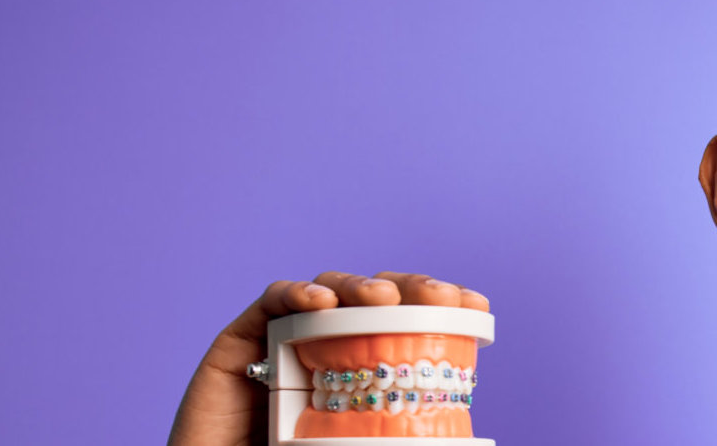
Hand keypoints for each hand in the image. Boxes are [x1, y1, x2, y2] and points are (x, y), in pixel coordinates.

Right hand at [167, 271, 490, 445]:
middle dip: (410, 288)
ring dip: (361, 286)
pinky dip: (297, 292)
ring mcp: (283, 344)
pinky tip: (320, 300)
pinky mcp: (240, 343)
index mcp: (361, 380)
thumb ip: (392, 439)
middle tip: (439, 297)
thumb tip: (462, 445)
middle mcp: (326, 354)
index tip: (476, 306)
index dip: (442, 309)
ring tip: (386, 300)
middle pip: (373, 302)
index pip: (407, 328)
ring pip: (330, 291)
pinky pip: (272, 301)